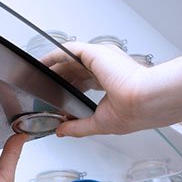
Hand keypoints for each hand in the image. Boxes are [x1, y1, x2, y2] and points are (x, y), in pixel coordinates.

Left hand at [42, 42, 166, 135]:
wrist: (144, 102)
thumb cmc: (135, 111)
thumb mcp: (100, 123)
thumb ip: (78, 126)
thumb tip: (61, 130)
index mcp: (113, 83)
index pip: (85, 83)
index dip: (69, 90)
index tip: (57, 99)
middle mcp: (108, 68)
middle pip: (76, 71)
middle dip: (59, 80)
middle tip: (42, 89)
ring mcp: (102, 59)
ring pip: (70, 61)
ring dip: (53, 68)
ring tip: (37, 75)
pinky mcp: (95, 53)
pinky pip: (68, 51)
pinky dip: (54, 56)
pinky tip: (42, 62)